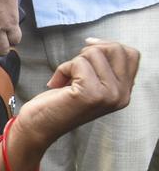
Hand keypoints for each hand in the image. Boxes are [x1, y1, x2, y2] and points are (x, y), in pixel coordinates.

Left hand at [13, 39, 138, 150]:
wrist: (38, 127)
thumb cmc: (59, 104)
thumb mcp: (90, 84)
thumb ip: (102, 69)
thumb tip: (97, 43)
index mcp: (124, 93)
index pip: (131, 55)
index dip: (108, 45)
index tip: (88, 47)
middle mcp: (121, 95)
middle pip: (116, 49)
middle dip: (90, 51)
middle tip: (74, 68)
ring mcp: (109, 95)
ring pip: (94, 53)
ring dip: (73, 63)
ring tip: (65, 81)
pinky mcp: (91, 93)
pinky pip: (78, 63)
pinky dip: (63, 69)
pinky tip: (57, 85)